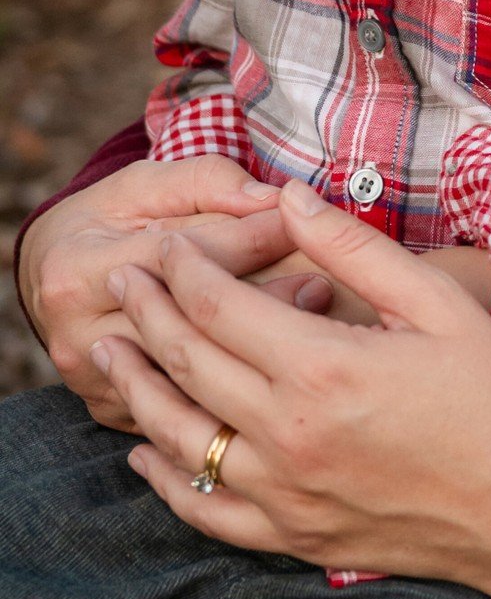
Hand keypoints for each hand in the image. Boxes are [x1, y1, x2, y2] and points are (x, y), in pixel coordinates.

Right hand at [17, 157, 302, 428]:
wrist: (56, 276)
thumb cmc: (111, 219)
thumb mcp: (146, 183)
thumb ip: (208, 182)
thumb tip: (273, 197)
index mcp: (77, 273)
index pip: (178, 259)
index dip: (249, 237)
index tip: (302, 224)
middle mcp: (80, 337)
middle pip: (190, 324)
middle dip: (266, 296)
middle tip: (326, 279)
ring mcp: (97, 386)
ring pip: (197, 375)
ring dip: (265, 346)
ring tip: (317, 306)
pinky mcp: (117, 416)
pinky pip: (191, 408)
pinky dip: (244, 386)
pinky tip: (290, 357)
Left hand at [96, 183, 490, 598]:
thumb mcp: (438, 303)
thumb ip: (355, 249)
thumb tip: (292, 199)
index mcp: (323, 366)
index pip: (219, 305)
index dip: (183, 267)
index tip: (166, 243)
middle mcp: (288, 432)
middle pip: (187, 361)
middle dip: (146, 310)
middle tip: (124, 276)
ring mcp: (283, 493)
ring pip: (178, 436)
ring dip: (135, 386)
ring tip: (109, 348)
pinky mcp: (291, 536)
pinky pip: (204, 511)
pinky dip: (164, 480)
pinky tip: (143, 452)